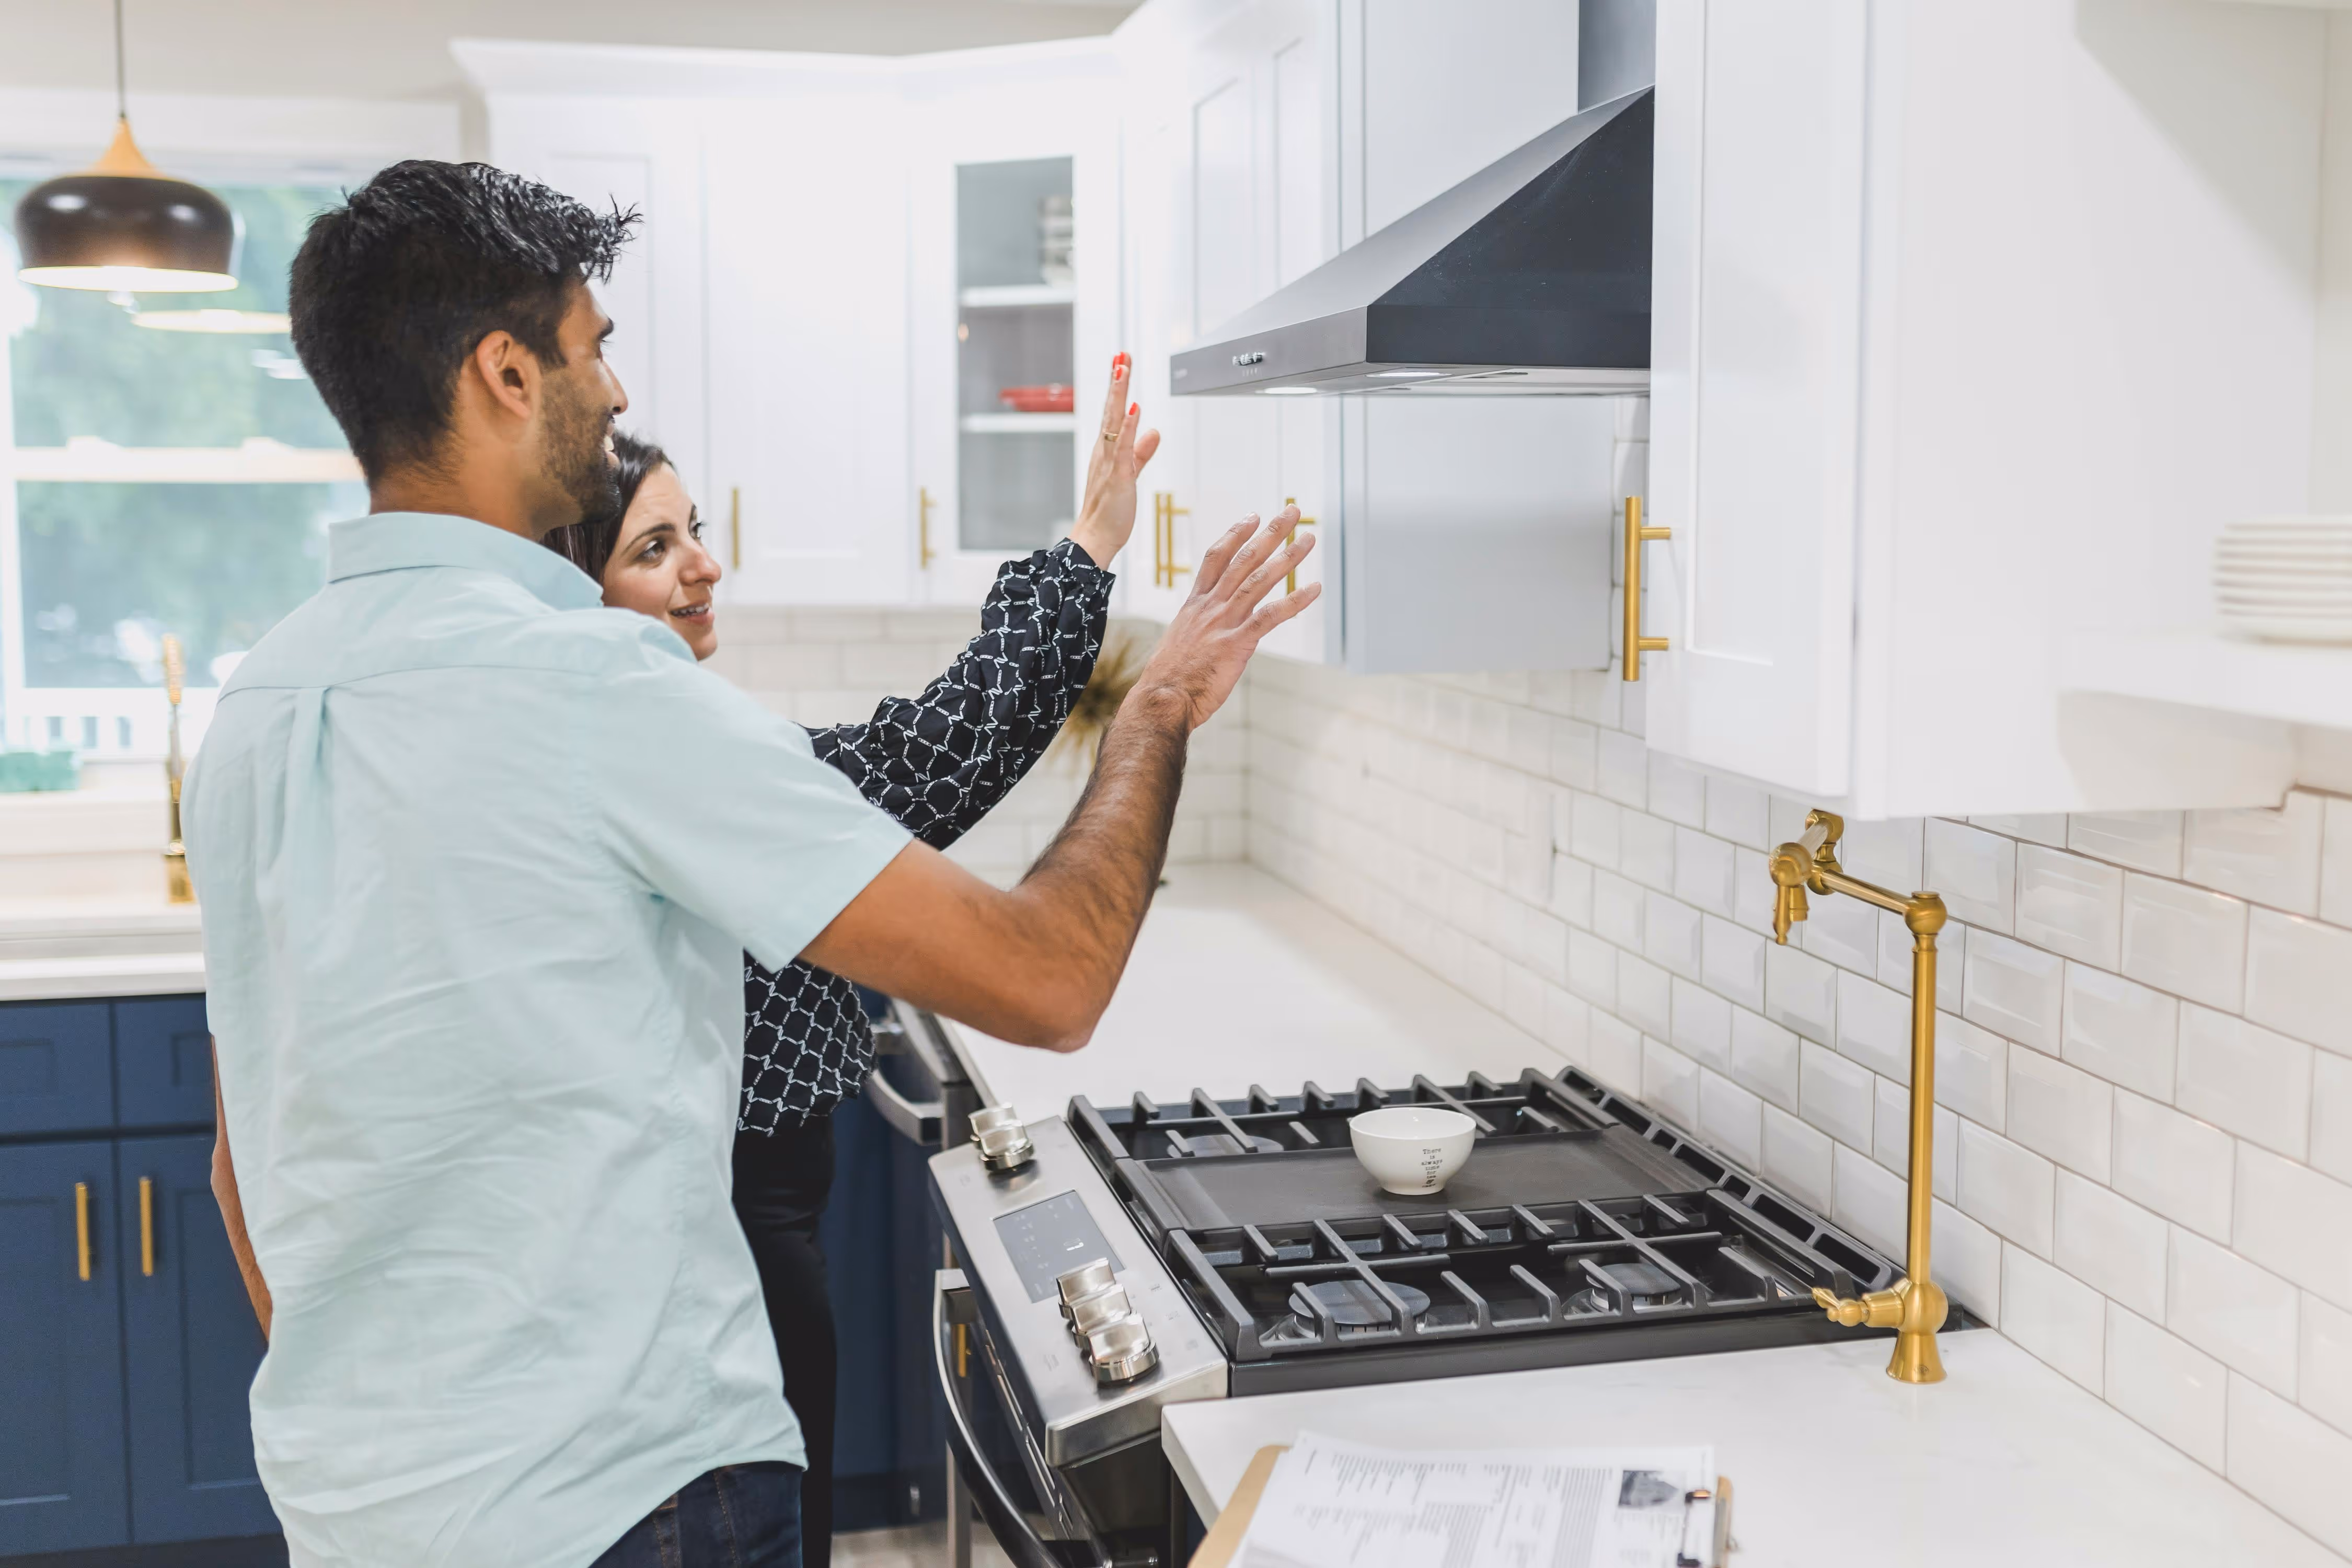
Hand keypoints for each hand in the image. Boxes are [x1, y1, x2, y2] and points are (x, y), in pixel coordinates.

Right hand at [1067, 352, 1160, 567]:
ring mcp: (1109, 462)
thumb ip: (1141, 452)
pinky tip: (1133, 409)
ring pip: (1114, 421)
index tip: (1121, 361)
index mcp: (1108, 449)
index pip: (1114, 411)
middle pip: (1111, 409)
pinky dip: (1127, 427)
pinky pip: (1122, 447)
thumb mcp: (1130, 474)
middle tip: (1121, 354)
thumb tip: (1153, 430)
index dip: (1119, 386)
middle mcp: (1104, 451)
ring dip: (1118, 394)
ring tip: (1122, 367)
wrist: (1095, 538)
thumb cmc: (1109, 511)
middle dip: (1117, 380)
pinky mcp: (1116, 476)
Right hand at [1130, 508, 1319, 730]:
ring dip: (1287, 557)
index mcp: (1194, 605)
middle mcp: (1209, 607)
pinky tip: (1315, 589)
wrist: (1161, 699)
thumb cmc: (1168, 680)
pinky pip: (1270, 617)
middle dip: (1271, 533)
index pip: (1216, 558)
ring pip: (1259, 580)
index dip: (1236, 534)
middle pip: (1243, 559)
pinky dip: (1295, 601)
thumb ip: (1196, 632)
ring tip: (1309, 539)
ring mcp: (1223, 622)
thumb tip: (1205, 637)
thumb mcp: (1178, 645)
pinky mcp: (1237, 644)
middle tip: (1292, 512)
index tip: (1253, 517)